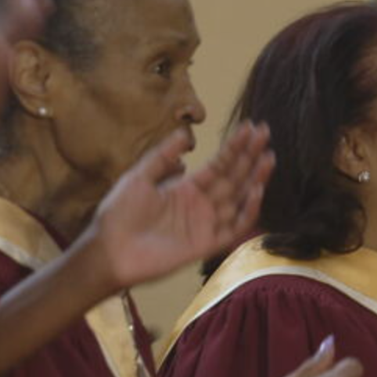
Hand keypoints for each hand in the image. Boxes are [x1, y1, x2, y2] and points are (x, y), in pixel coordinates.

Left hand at [86, 122, 272, 289]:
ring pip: (238, 199)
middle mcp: (200, 205)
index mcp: (186, 189)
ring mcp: (205, 225)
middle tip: (265, 133)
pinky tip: (255, 190)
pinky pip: (233, 228)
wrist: (108, 249)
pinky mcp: (205, 245)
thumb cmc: (118, 213)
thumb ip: (163, 156)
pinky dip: (247, 211)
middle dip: (250, 156)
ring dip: (255, 179)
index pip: (219, 165)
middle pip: (233, 178)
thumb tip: (186, 134)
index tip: (251, 127)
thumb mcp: (139, 176)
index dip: (235, 147)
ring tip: (268, 157)